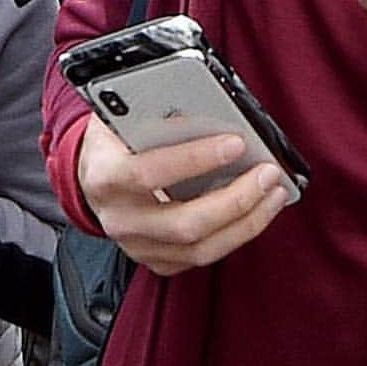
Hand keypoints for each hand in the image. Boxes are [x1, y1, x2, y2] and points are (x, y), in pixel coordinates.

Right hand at [76, 116, 289, 275]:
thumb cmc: (115, 136)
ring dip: (246, 222)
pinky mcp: (155, 259)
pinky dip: (236, 235)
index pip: (149, 172)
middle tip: (268, 173)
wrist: (91, 173)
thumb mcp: (123, 112)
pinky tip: (259, 210)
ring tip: (275, 192)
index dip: (195, 159)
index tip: (236, 143)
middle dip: (235, 200)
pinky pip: (201, 257)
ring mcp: (136, 245)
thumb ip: (156, 109)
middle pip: (184, 223)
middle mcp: (119, 218)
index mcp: (105, 174)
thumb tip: (211, 106)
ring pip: (198, 249)